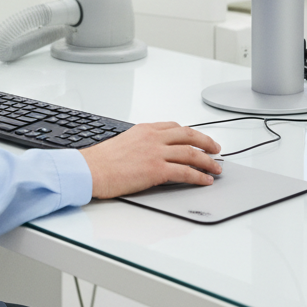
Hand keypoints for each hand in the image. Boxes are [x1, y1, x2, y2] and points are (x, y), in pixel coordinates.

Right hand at [79, 122, 221, 198]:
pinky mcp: (156, 170)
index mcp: (144, 129)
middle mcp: (153, 137)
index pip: (174, 127)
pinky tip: (205, 180)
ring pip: (191, 153)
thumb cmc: (101, 160)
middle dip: (206, 142)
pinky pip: (185, 172)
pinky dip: (198, 176)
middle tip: (215, 149)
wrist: (90, 169)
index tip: (198, 138)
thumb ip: (140, 143)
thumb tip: (150, 153)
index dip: (190, 133)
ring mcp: (156, 153)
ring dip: (207, 161)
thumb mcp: (123, 142)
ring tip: (216, 168)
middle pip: (188, 135)